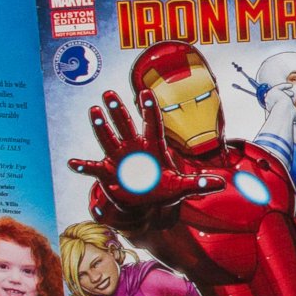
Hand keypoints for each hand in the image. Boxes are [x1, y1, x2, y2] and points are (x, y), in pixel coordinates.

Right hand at [69, 90, 197, 220]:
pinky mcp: (108, 173)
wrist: (145, 203)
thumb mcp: (182, 187)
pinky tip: (72, 164)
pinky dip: (83, 167)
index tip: (145, 92)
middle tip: (109, 92)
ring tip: (93, 111)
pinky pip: (94, 168)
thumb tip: (223, 184)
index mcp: (153, 147)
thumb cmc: (163, 189)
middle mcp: (135, 148)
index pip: (152, 124)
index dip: (149, 109)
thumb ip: (199, 184)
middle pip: (126, 125)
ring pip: (108, 139)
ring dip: (101, 127)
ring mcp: (120, 158)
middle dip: (118, 110)